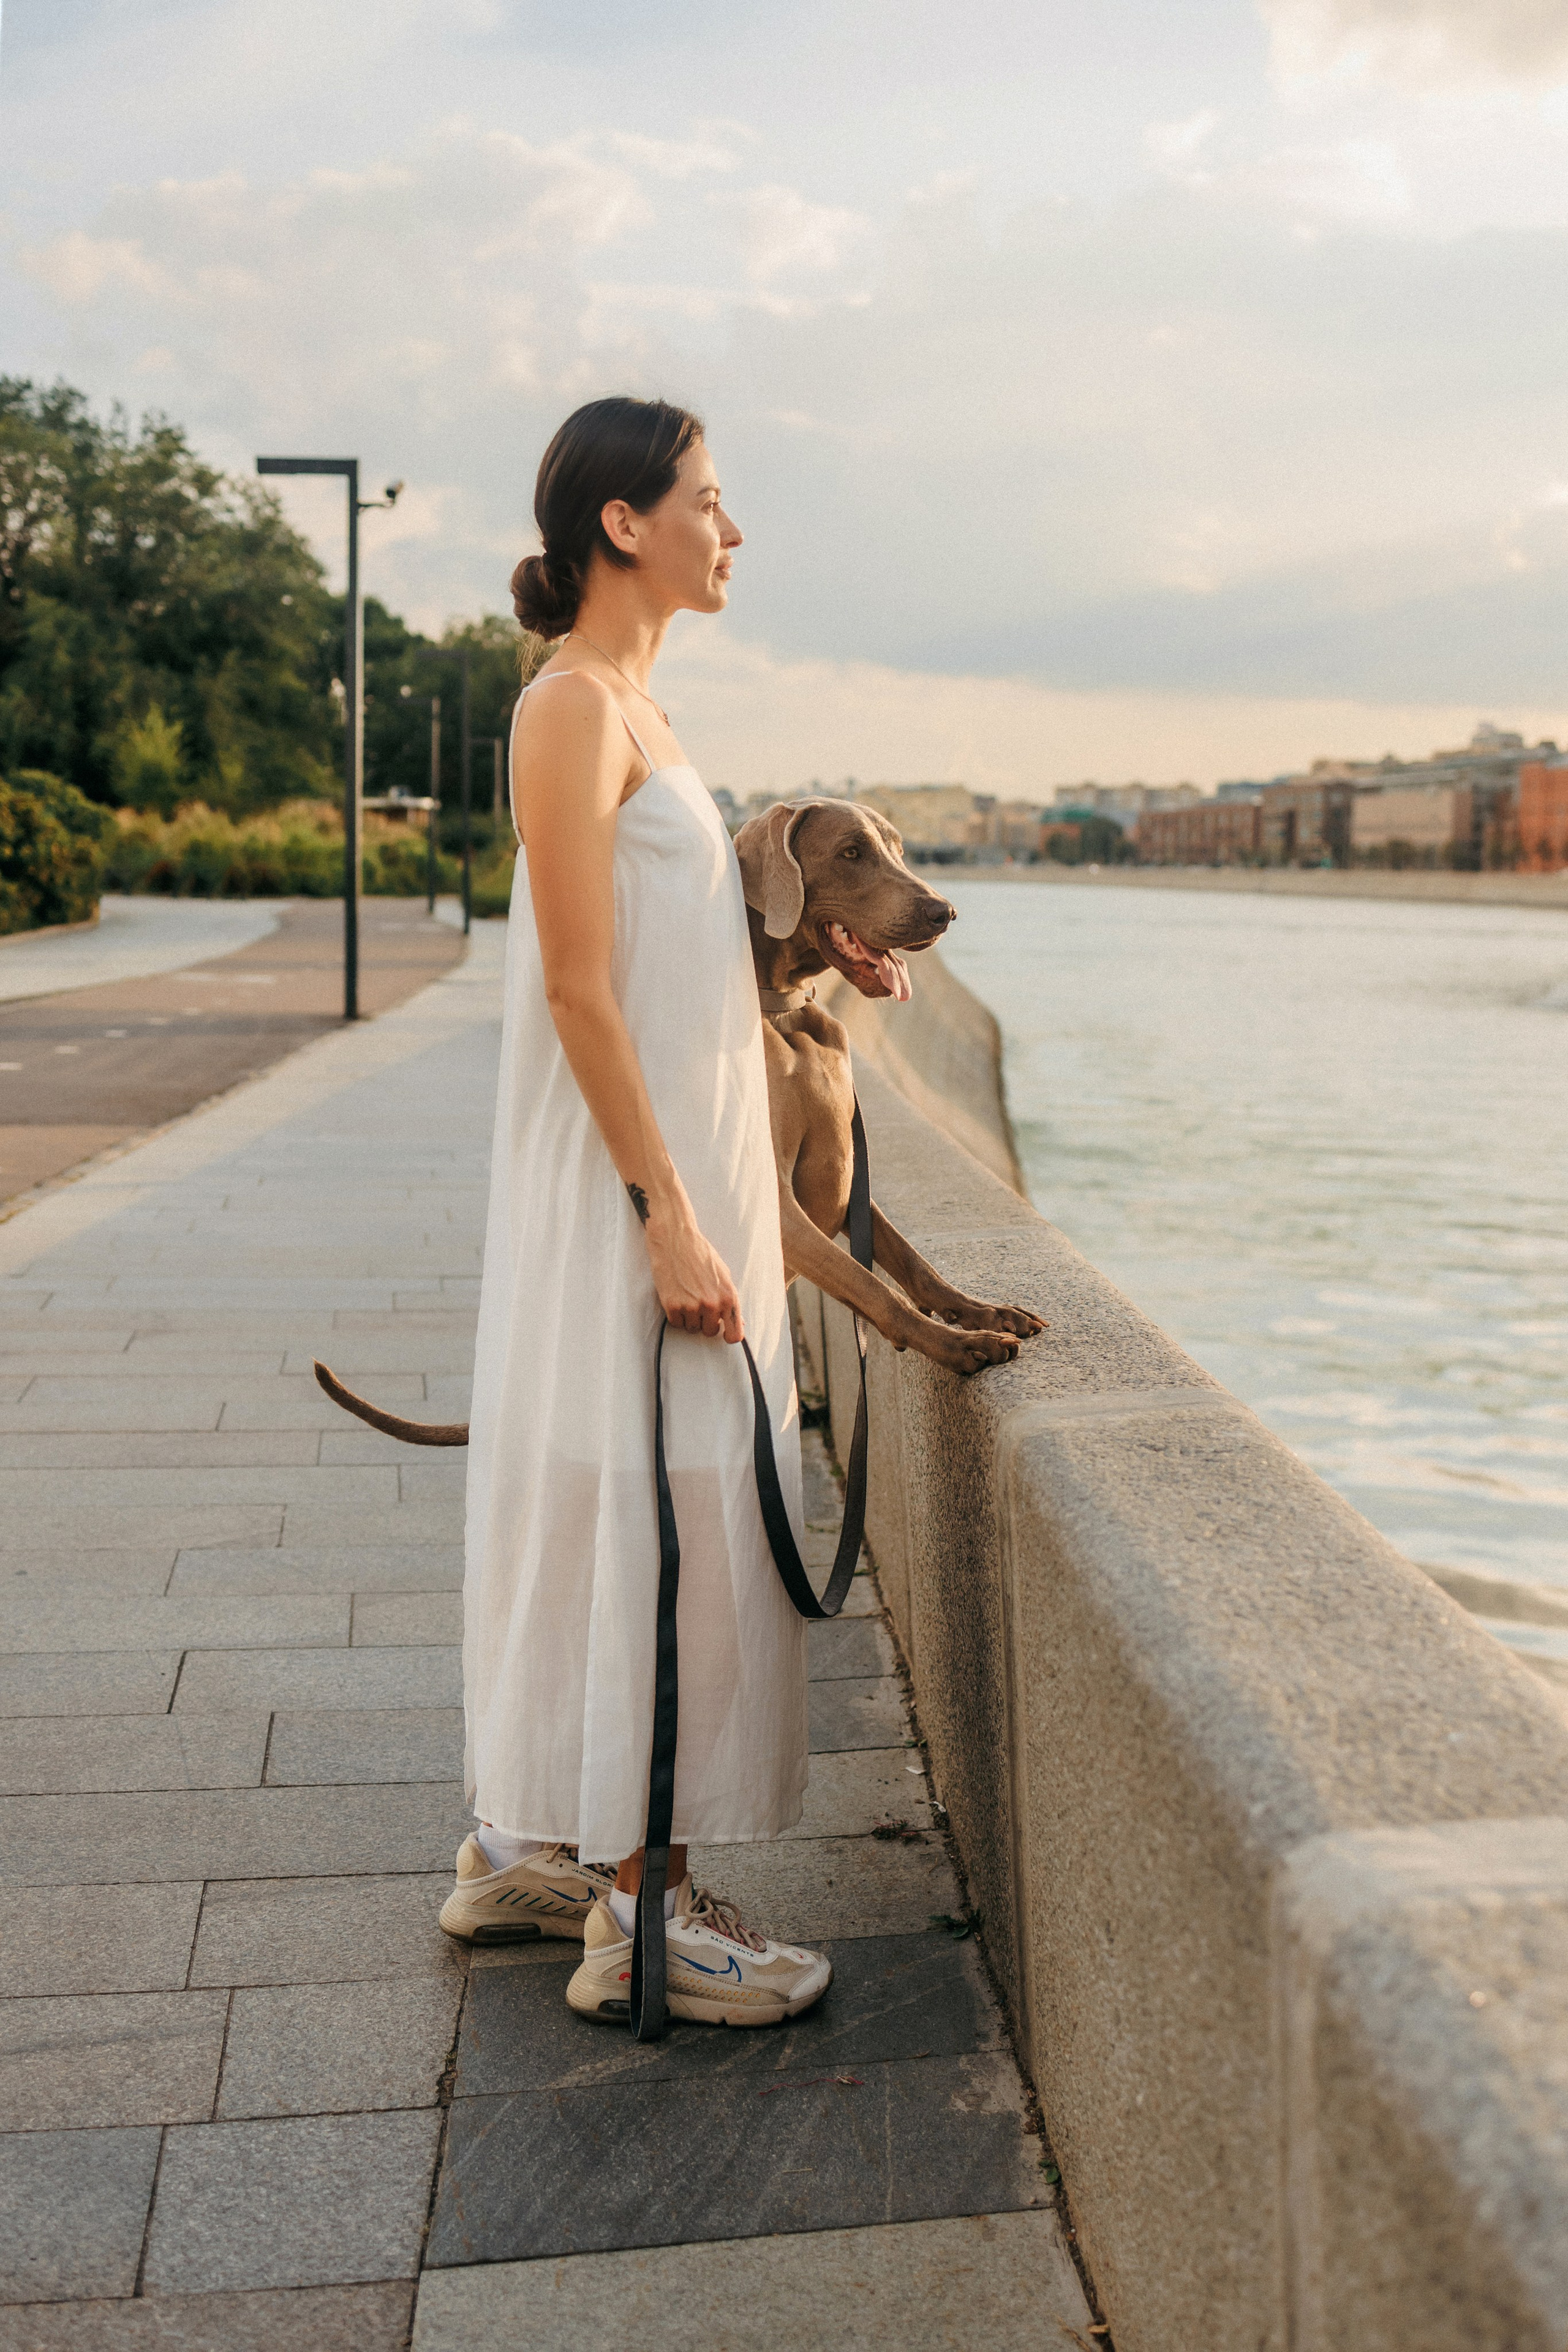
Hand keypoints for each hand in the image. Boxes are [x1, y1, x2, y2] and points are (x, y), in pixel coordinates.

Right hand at [643, 1201, 743, 1342]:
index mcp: (729, 1297)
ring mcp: (692, 1306)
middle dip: (705, 1322)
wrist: (675, 1239)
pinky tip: (676, 1296)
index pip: (735, 1335)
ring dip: (689, 1317)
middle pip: (710, 1332)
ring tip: (687, 1296)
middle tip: (699, 1304)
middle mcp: (713, 1304)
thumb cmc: (700, 1254)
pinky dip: (675, 1314)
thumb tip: (739, 1322)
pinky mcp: (673, 1306)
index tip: (723, 1332)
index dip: (728, 1335)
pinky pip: (676, 1323)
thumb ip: (730, 1300)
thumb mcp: (724, 1275)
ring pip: (691, 1328)